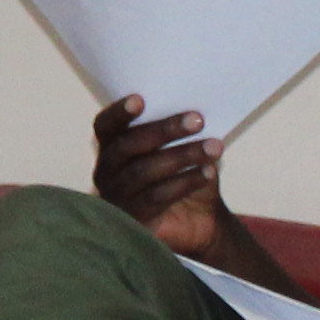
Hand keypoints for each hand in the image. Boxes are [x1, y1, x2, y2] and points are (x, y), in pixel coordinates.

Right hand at [89, 98, 228, 258]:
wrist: (198, 217)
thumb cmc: (185, 171)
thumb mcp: (181, 145)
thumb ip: (178, 127)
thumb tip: (194, 110)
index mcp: (112, 145)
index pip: (106, 125)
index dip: (119, 112)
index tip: (140, 100)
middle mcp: (106, 170)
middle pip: (127, 146)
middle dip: (164, 130)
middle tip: (197, 120)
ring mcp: (117, 196)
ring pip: (144, 171)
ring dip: (182, 156)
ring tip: (214, 147)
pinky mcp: (133, 219)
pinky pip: (157, 196)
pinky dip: (186, 182)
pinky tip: (209, 172)